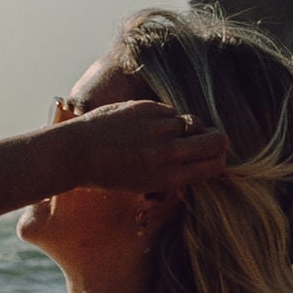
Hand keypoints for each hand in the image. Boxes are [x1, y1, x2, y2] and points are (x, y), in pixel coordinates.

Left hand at [49, 99, 231, 193]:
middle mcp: (167, 153)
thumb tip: (195, 163)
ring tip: (168, 132)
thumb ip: (171, 174)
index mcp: (167, 177)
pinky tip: (146, 124)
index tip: (212, 157)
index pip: (215, 165)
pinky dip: (165, 117)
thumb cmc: (105, 173)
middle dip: (217, 140)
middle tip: (208, 140)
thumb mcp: (142, 184)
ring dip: (187, 127)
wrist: (74, 152)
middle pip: (216, 140)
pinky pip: (170, 110)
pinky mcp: (146, 108)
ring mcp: (157, 128)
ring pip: (193, 122)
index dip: (218, 159)